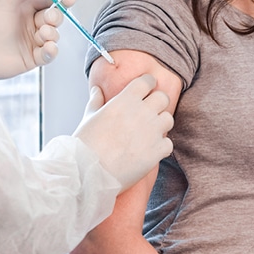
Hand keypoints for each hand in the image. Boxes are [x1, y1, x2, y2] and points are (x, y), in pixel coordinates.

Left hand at [0, 0, 68, 86]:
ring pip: (54, 35)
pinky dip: (52, 50)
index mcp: (22, 6)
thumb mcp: (4, 1)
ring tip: (42, 34)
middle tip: (48, 18)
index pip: (48, 0)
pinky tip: (47, 47)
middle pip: (54, 17)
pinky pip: (49, 54)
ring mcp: (31, 41)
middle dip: (56, 16)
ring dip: (52, 33)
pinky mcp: (31, 58)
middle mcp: (28, 23)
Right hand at [73, 74, 173, 190]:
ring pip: (168, 119)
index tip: (145, 91)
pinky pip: (168, 143)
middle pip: (162, 98)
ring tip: (149, 133)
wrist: (89, 172)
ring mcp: (152, 132)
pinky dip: (161, 147)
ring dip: (161, 124)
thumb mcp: (89, 117)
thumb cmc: (85, 144)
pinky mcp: (157, 151)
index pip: (147, 81)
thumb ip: (96, 101)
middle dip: (157, 103)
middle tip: (149, 113)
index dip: (147, 85)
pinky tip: (149, 150)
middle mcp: (142, 112)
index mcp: (125, 99)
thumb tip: (97, 89)